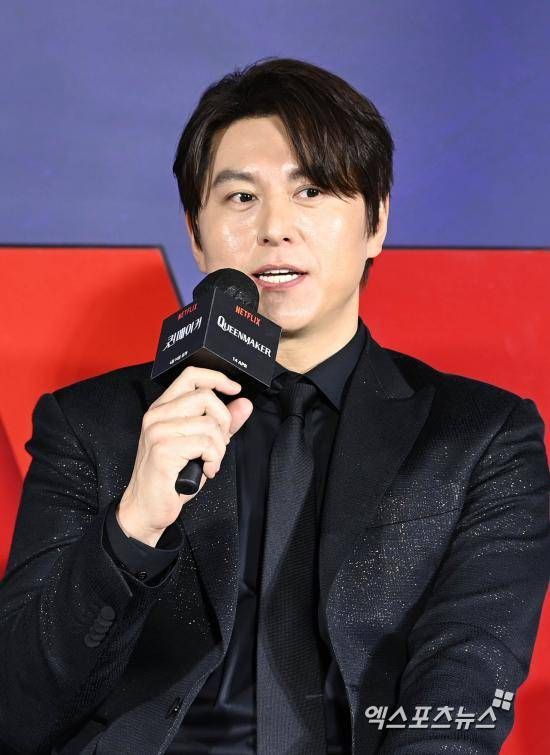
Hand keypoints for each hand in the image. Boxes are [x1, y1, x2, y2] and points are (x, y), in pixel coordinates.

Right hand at [117, 366, 252, 545]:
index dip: (217, 378)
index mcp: (163, 408)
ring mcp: (158, 431)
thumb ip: (222, 423)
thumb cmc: (171, 477)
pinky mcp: (163, 449)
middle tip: (219, 444)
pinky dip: (214, 460)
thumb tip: (244, 403)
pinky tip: (206, 471)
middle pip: (205, 396)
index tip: (235, 389)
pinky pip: (205, 444)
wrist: (147, 507)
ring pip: (209, 423)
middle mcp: (157, 415)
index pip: (191, 375)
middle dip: (224, 421)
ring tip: (211, 461)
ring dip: (219, 447)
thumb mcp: (201, 445)